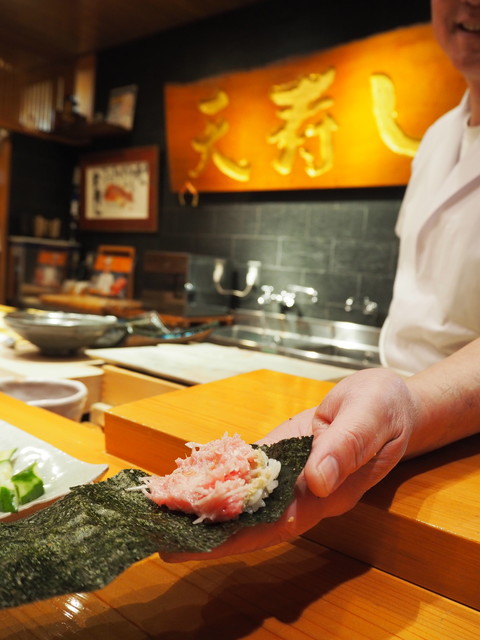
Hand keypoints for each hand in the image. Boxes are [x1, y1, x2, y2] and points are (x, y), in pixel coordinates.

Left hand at [161, 368, 417, 561]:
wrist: (388, 400)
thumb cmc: (385, 408)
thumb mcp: (371, 417)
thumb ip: (346, 448)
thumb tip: (317, 482)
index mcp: (330, 492)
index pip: (279, 523)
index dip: (240, 536)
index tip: (200, 547)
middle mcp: (305, 492)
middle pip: (256, 521)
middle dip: (212, 534)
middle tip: (164, 542)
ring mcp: (292, 475)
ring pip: (248, 500)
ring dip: (210, 509)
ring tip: (166, 517)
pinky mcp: (282, 455)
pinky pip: (250, 471)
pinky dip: (221, 476)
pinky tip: (193, 481)